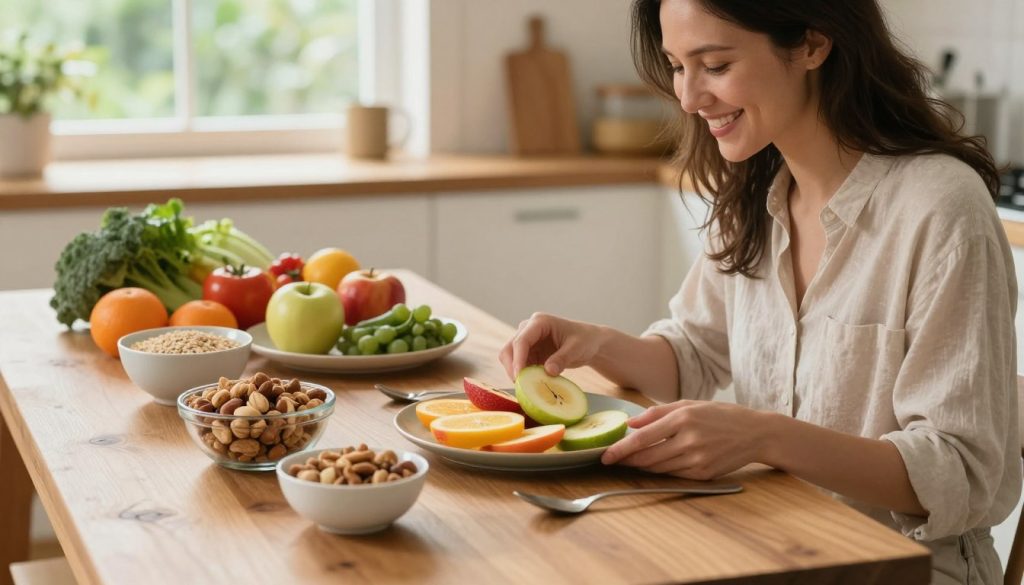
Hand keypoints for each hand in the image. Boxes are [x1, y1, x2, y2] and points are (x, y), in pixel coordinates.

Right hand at [498, 312, 604, 380]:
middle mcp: (528, 329)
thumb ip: (562, 359)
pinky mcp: (529, 353)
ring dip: (515, 372)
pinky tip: (531, 385)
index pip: (522, 340)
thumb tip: (548, 371)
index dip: (518, 359)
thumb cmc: (584, 340)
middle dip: (511, 367)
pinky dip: (522, 376)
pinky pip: (519, 365)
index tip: (519, 376)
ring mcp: (527, 341)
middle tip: (520, 385)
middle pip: (509, 348)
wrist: (588, 342)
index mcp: (540, 322)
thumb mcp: (577, 348)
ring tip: (528, 387)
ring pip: (510, 358)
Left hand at [601, 401, 769, 479]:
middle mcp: (690, 440)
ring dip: (642, 466)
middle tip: (613, 460)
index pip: (643, 438)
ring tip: (631, 461)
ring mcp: (698, 459)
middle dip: (627, 460)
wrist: (756, 433)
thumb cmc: (721, 415)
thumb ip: (658, 412)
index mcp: (684, 418)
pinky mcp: (704, 474)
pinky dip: (662, 470)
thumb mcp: (690, 404)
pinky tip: (656, 464)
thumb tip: (631, 423)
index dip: (621, 449)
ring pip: (659, 468)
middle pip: (648, 457)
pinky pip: (674, 474)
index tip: (605, 455)